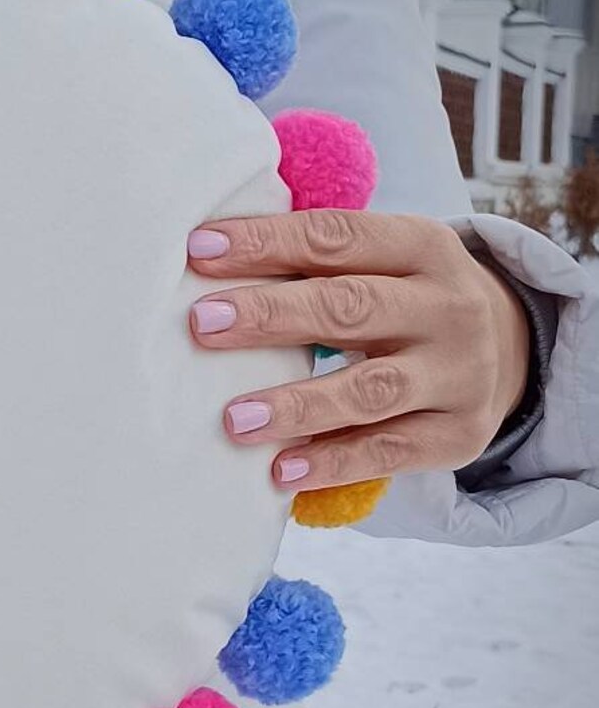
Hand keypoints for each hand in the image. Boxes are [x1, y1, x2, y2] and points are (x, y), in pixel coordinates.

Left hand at [186, 209, 529, 489]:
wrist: (509, 351)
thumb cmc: (403, 300)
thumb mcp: (380, 264)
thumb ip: (313, 262)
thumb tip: (206, 264)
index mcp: (422, 246)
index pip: (336, 237)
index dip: (266, 242)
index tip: (199, 251)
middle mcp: (448, 306)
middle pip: (351, 307)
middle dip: (272, 314)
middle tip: (203, 324)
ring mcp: (459, 374)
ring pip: (370, 389)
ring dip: (298, 404)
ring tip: (235, 420)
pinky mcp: (457, 434)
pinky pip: (388, 453)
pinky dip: (332, 463)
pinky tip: (281, 470)